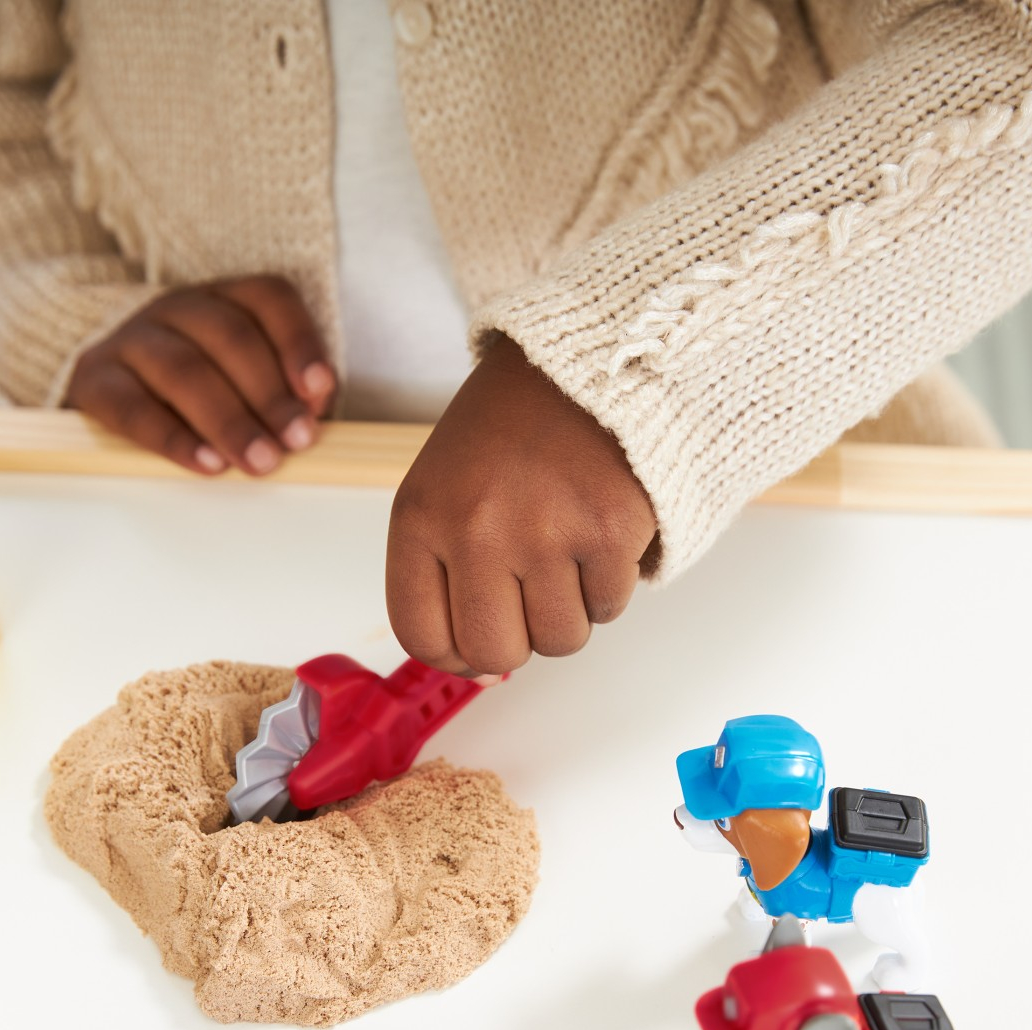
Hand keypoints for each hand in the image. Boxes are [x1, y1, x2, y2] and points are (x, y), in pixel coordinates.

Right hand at [64, 276, 335, 475]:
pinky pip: (134, 408)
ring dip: (230, 420)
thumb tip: (309, 414)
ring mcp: (132, 339)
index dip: (299, 342)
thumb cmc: (197, 396)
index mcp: (222, 298)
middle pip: (229, 336)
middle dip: (270, 393)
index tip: (320, 390)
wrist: (110, 394)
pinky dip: (175, 440)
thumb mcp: (245, 383)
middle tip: (296, 441)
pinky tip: (207, 464)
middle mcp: (177, 308)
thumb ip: (283, 394)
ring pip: (183, 368)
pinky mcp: (95, 379)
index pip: (268, 298)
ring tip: (260, 461)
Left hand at [386, 335, 658, 674]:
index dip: (452, 654)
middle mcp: (476, 529)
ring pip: (559, 640)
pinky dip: (610, 585)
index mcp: (421, 517)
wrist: (587, 360)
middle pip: (494, 651)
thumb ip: (445, 574)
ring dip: (569, 612)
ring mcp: (545, 532)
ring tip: (566, 552)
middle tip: (529, 597)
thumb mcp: (445, 488)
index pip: (421, 635)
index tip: (472, 642)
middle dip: (516, 641)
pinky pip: (610, 607)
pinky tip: (598, 534)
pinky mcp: (610, 531)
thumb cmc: (510, 429)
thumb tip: (479, 668)